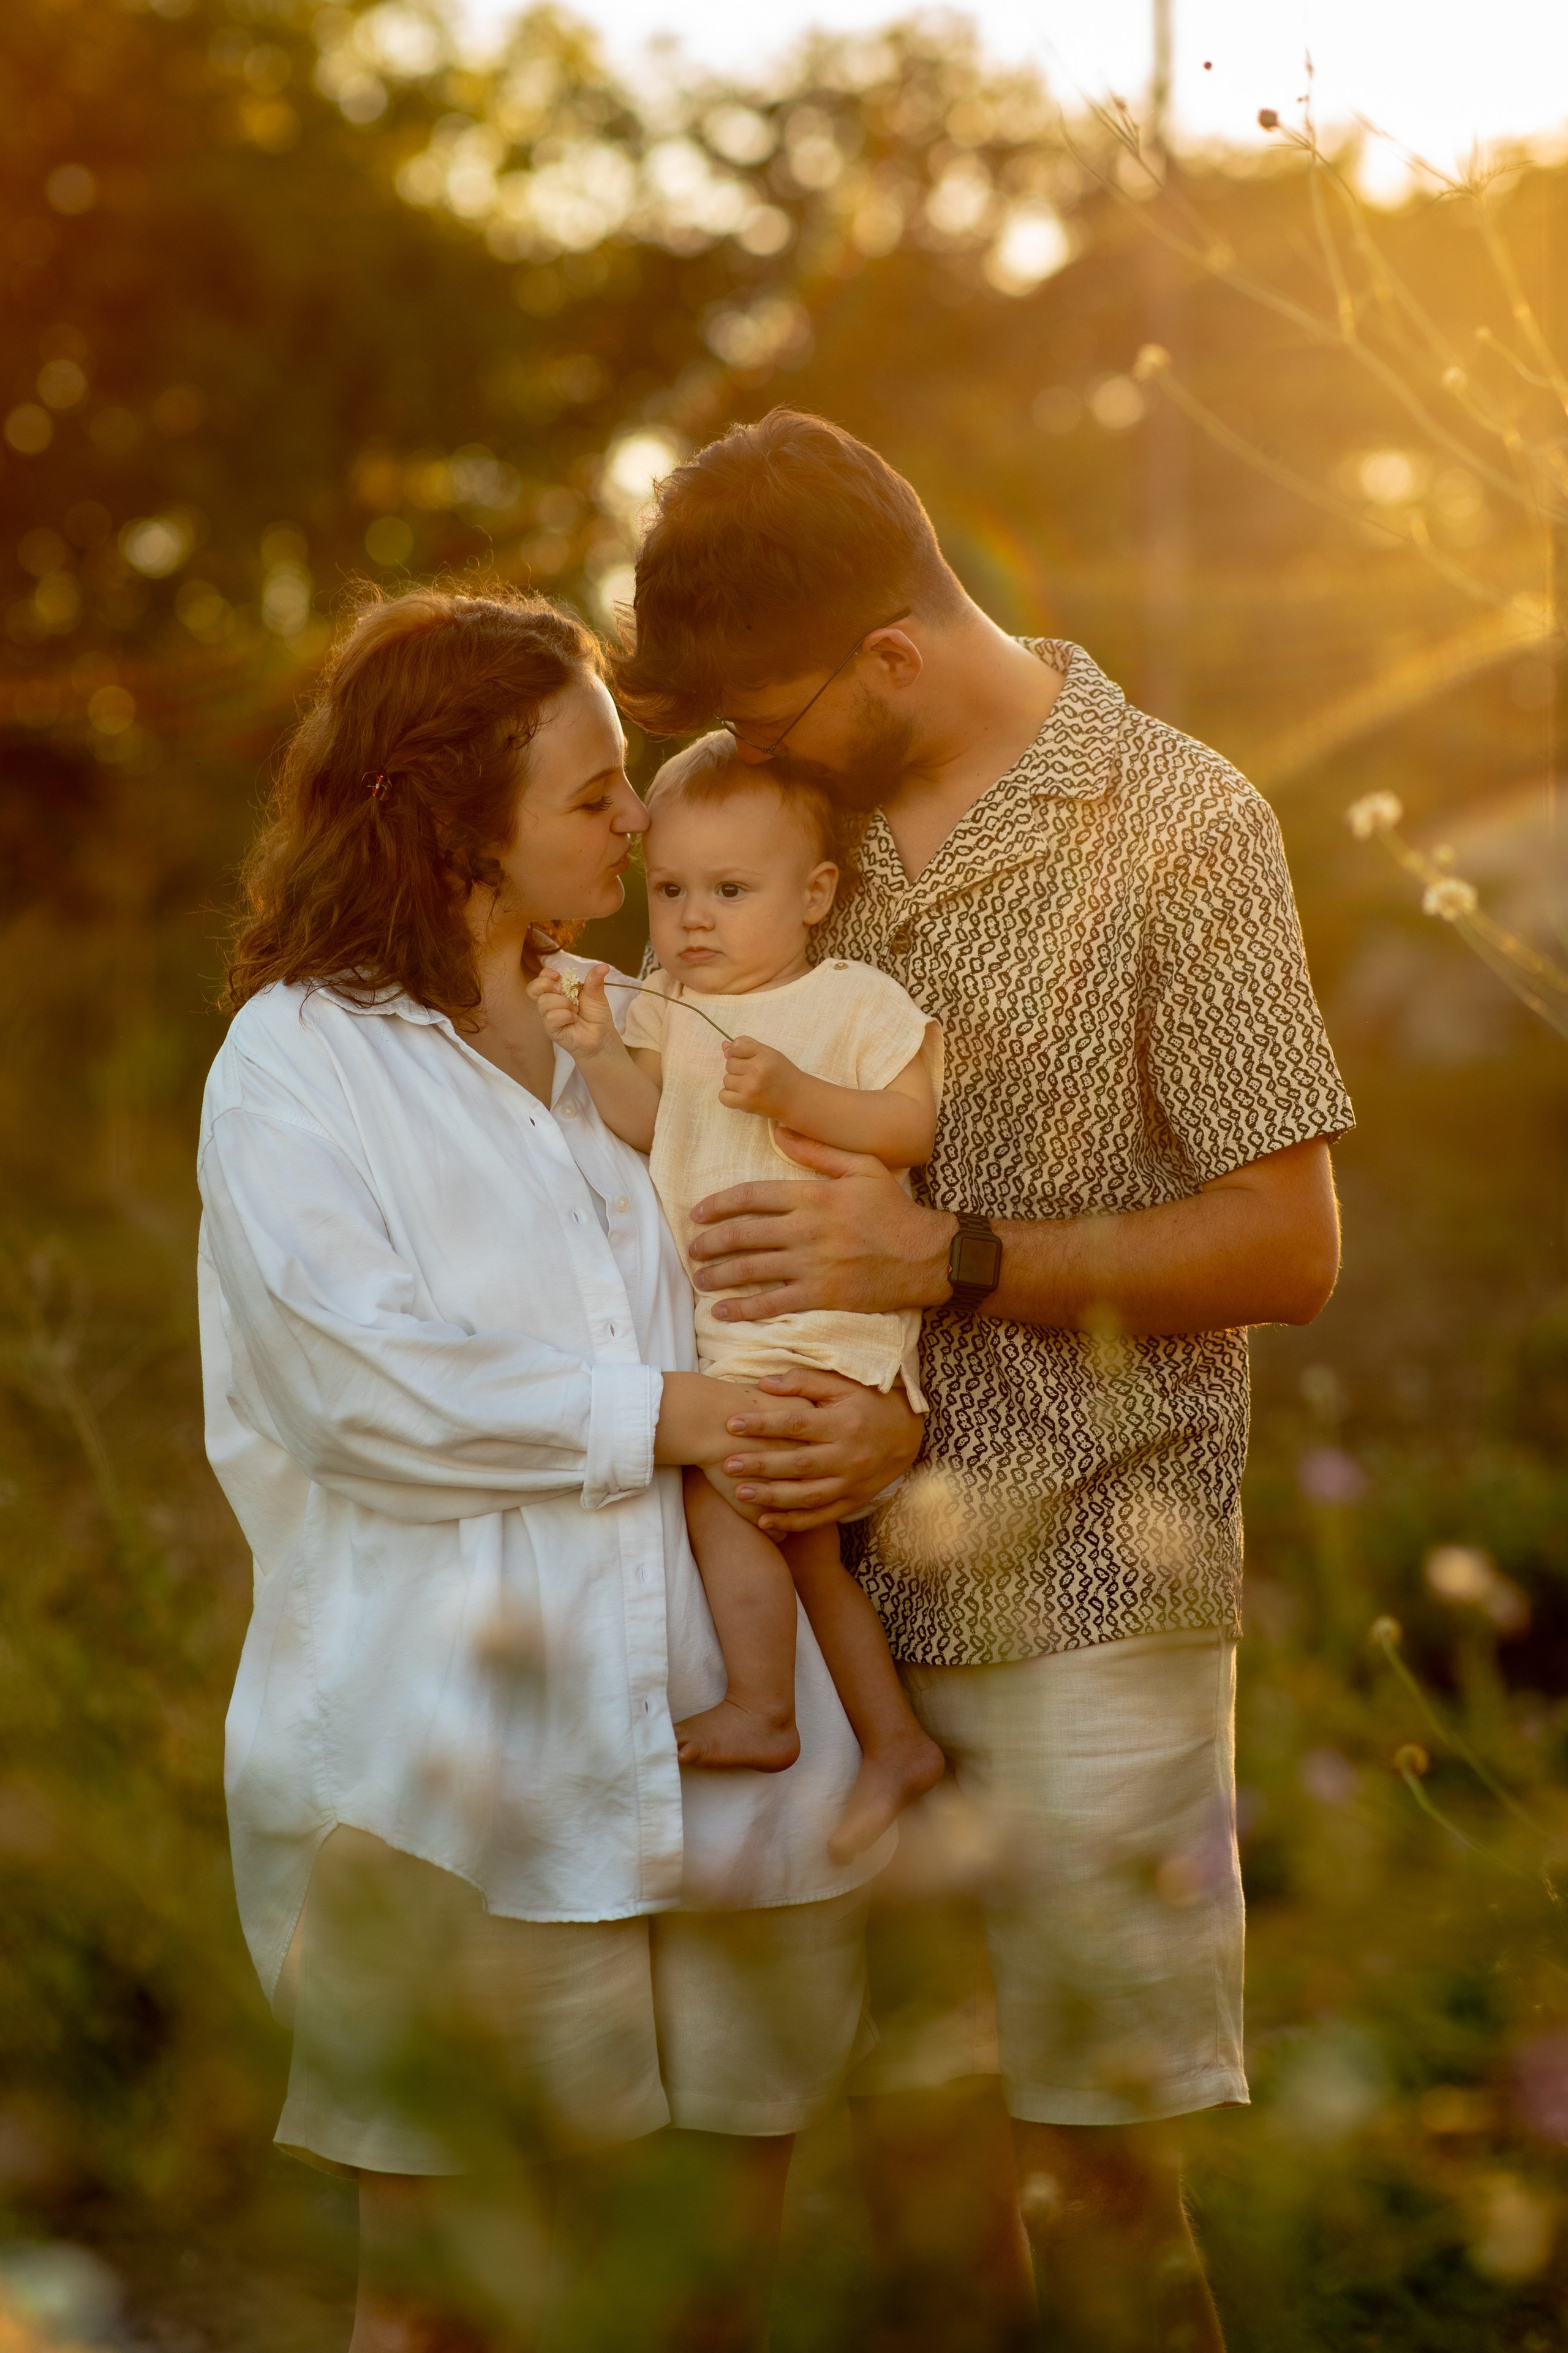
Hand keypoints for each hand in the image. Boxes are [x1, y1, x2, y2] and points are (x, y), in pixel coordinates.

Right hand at [527, 963, 619, 1061]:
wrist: (602, 1036)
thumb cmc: (596, 1015)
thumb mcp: (596, 995)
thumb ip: (595, 980)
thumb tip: (603, 966)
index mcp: (558, 991)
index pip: (541, 979)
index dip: (545, 975)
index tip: (557, 976)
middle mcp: (550, 1003)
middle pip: (533, 989)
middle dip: (546, 985)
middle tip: (562, 989)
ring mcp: (549, 1017)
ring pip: (543, 1003)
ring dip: (562, 1003)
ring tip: (576, 1009)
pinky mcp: (552, 1030)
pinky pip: (550, 1018)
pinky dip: (564, 1015)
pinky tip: (573, 1018)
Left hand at [689, 1130, 956, 1319]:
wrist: (926, 1257)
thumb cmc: (894, 1210)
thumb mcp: (862, 1167)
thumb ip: (819, 1150)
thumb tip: (779, 1131)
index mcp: (813, 1196)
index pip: (752, 1197)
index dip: (719, 1205)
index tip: (698, 1213)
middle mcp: (807, 1229)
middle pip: (743, 1234)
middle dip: (711, 1242)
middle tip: (692, 1249)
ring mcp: (812, 1264)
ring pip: (752, 1269)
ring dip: (719, 1275)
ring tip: (700, 1279)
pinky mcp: (821, 1295)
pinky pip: (773, 1303)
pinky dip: (744, 1308)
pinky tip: (723, 1311)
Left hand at [718, 1036, 804, 1122]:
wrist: (796, 1098)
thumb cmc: (782, 1074)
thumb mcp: (769, 1054)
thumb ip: (747, 1046)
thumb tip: (724, 1046)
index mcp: (764, 1055)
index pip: (737, 1046)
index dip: (737, 1052)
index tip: (745, 1058)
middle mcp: (757, 1070)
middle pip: (729, 1064)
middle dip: (738, 1069)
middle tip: (753, 1075)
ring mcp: (750, 1087)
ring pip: (726, 1080)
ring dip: (735, 1083)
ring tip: (750, 1086)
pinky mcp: (746, 1103)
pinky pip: (723, 1096)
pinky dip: (729, 1096)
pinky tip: (741, 1095)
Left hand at [723, 1368, 924, 1533]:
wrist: (908, 1434)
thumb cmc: (869, 1403)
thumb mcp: (843, 1385)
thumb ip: (804, 1382)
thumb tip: (763, 1383)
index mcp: (844, 1423)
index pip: (797, 1424)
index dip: (763, 1425)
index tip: (732, 1423)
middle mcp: (848, 1456)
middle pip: (799, 1463)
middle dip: (761, 1465)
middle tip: (728, 1464)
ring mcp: (852, 1483)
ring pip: (807, 1495)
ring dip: (772, 1497)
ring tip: (740, 1493)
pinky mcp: (853, 1501)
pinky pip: (821, 1517)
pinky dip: (793, 1522)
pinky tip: (765, 1522)